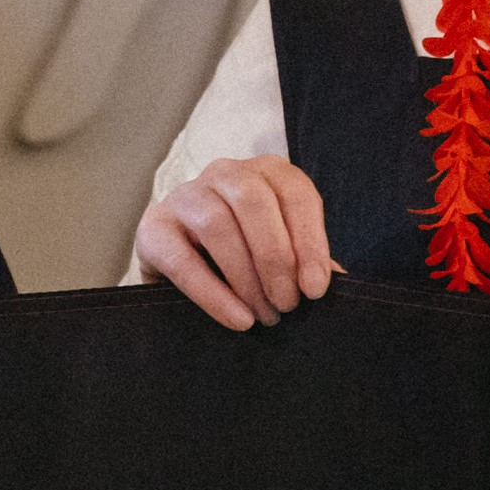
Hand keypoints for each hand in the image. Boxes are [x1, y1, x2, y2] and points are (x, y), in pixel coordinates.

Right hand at [134, 156, 336, 329]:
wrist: (183, 266)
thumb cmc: (246, 257)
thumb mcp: (282, 252)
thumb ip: (307, 262)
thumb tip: (336, 282)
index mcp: (265, 171)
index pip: (295, 192)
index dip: (310, 241)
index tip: (316, 288)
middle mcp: (224, 173)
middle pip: (253, 201)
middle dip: (276, 258)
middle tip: (288, 305)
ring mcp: (184, 196)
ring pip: (217, 224)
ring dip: (246, 277)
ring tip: (264, 315)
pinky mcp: (152, 227)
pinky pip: (181, 259)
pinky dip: (213, 294)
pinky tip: (237, 319)